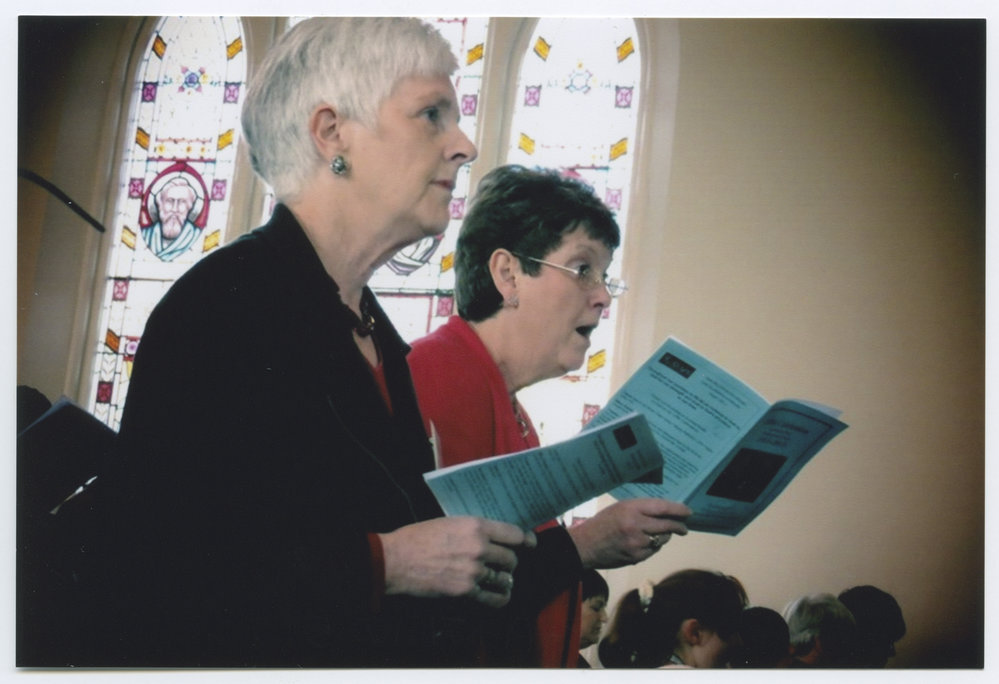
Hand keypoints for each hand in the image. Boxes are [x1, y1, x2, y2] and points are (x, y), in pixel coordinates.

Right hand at [379, 517, 536, 607]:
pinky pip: (493, 597)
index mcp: (476, 526)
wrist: (397, 559)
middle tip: (505, 562)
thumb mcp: (449, 522)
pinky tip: (501, 595)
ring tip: (502, 579)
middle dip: (510, 561)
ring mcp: (474, 571)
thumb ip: (473, 528)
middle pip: (511, 558)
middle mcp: (479, 548)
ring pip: (504, 577)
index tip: (530, 543)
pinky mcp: (465, 590)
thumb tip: (492, 534)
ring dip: (505, 579)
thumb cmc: (418, 537)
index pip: (514, 534)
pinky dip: (500, 597)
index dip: (526, 539)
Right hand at [567, 498, 690, 568]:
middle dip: (679, 526)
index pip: (662, 507)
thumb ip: (641, 509)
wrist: (585, 546)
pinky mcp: (636, 557)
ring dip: (664, 536)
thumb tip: (665, 513)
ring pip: (662, 539)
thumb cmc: (602, 523)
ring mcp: (637, 543)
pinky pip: (653, 550)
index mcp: (631, 509)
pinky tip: (642, 543)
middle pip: (667, 526)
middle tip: (684, 527)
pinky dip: (652, 546)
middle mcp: (636, 525)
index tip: (688, 512)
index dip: (678, 509)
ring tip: (656, 533)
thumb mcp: (620, 508)